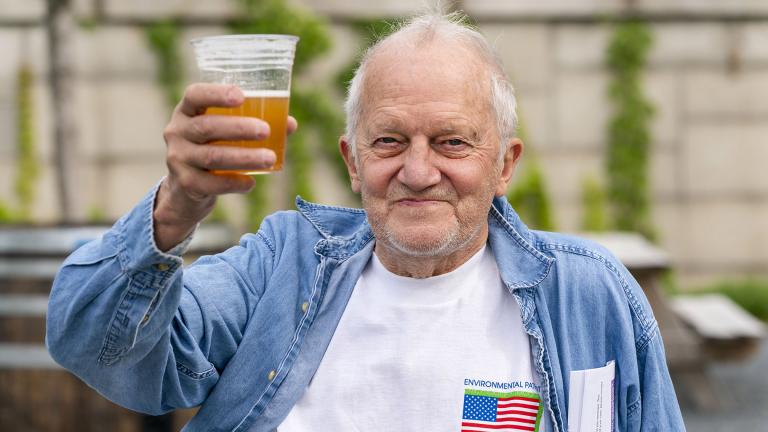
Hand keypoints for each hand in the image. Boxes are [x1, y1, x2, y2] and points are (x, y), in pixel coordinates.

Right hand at [153, 83, 297, 250]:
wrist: (186, 188)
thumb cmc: (213, 149)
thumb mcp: (226, 133)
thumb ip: (255, 125)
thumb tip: (290, 124)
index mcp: (187, 111)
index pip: (195, 95)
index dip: (216, 94)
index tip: (242, 96)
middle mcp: (177, 132)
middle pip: (206, 127)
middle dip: (239, 128)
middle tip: (266, 130)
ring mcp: (178, 158)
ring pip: (212, 157)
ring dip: (244, 157)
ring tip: (269, 158)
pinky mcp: (185, 183)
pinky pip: (212, 183)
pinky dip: (234, 182)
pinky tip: (251, 182)